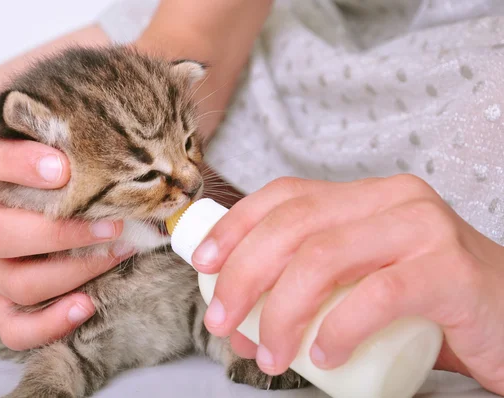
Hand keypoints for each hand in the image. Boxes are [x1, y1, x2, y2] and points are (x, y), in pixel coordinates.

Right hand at [0, 133, 131, 349]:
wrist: (52, 193)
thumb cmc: (66, 161)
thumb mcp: (70, 138)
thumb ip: (89, 127)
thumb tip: (156, 115)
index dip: (13, 163)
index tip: (64, 166)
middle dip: (59, 230)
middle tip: (112, 221)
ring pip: (10, 280)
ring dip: (72, 270)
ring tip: (119, 252)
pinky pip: (12, 325)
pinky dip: (49, 323)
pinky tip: (87, 304)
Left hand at [192, 175, 503, 394]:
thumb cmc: (424, 304)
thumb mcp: (359, 279)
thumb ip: (309, 285)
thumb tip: (239, 315)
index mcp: (364, 197)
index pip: (285, 196)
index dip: (236, 225)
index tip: (202, 263)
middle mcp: (392, 200)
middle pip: (294, 227)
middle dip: (243, 275)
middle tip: (222, 322)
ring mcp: (423, 229)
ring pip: (325, 259)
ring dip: (281, 312)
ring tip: (269, 355)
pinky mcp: (449, 270)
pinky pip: (377, 297)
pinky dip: (338, 329)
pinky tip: (324, 358)